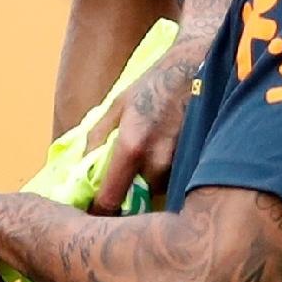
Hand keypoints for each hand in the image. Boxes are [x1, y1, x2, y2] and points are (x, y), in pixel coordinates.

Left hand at [83, 30, 212, 213]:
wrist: (198, 68)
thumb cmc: (155, 84)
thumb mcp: (118, 104)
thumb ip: (97, 137)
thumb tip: (82, 166)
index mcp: (131, 148)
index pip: (110, 200)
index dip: (100, 212)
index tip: (95, 213)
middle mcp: (157, 163)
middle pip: (139, 197)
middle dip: (132, 191)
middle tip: (130, 176)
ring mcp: (181, 164)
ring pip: (161, 189)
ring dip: (154, 180)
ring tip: (157, 153)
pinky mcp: (199, 162)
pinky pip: (179, 179)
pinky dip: (173, 172)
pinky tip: (173, 149)